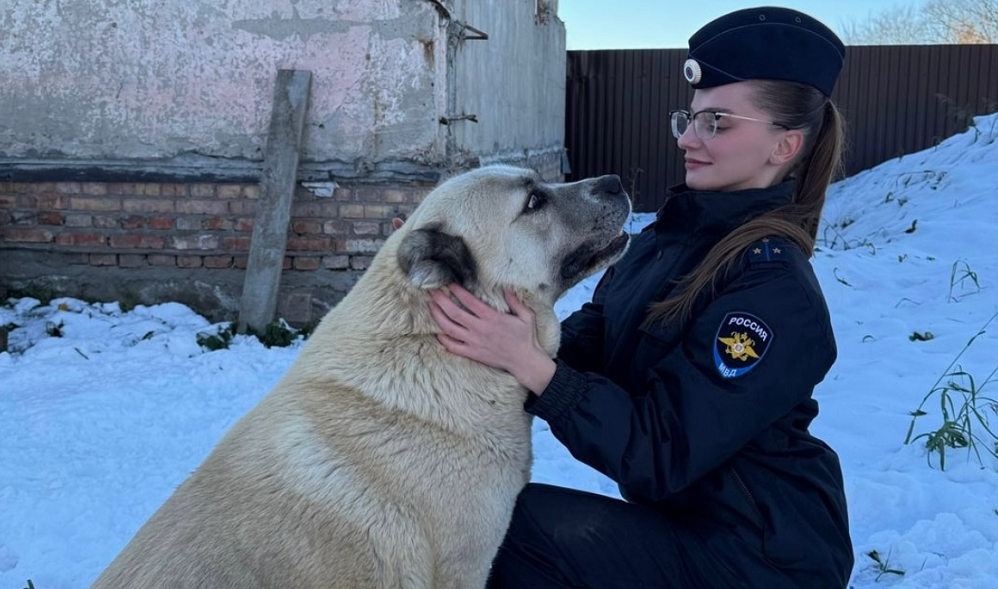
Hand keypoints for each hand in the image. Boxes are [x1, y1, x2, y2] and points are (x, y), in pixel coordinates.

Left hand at [428, 284, 555, 393]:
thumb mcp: (526, 316)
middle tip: (434, 292)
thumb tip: (507, 287)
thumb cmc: (525, 337)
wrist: (523, 361)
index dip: (458, 291)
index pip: (469, 301)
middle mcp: (480, 329)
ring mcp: (474, 342)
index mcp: (492, 318)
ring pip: (449, 328)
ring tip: (431, 306)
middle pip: (454, 313)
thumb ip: (515, 301)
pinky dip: (443, 339)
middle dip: (441, 301)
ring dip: (438, 316)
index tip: (451, 284)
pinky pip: (452, 346)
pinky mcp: (472, 353)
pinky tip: (437, 331)